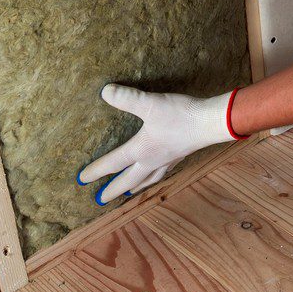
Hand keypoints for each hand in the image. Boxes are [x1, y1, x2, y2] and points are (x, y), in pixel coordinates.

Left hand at [77, 85, 243, 202]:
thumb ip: (127, 98)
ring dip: (135, 188)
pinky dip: (154, 179)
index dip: (96, 170)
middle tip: (100, 200)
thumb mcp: (150, 104)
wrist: (211, 123)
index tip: (81, 180)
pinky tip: (157, 173)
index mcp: (142, 150)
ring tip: (128, 194)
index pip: (114, 163)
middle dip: (113, 190)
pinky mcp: (180, 155)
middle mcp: (152, 160)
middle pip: (128, 180)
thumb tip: (105, 91)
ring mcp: (167, 160)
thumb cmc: (180, 115)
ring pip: (147, 180)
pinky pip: (162, 173)